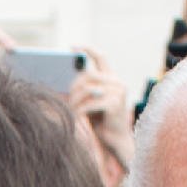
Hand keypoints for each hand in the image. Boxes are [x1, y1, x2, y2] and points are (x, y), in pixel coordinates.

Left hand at [69, 57, 132, 182]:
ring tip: (72, 110)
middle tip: (68, 99)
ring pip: (88, 88)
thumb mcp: (92, 101)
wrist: (116, 140)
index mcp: (112, 79)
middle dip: (74, 87)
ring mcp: (118, 92)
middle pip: (88, 75)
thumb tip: (72, 77)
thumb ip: (87, 88)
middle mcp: (117, 82)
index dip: (87, 49)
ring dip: (76, 100)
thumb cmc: (101, 122)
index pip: (101, 56)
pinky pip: (90, 103)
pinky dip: (81, 111)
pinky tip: (78, 117)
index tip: (72, 46)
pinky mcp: (114, 104)